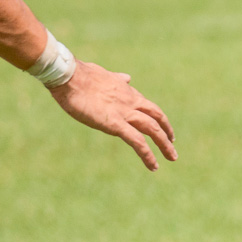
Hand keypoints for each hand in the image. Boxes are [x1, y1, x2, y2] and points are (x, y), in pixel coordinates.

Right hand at [47, 60, 176, 170]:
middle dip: (167, 130)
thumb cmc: (80, 75)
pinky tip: (154, 166)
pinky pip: (138, 142)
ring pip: (153, 130)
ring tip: (172, 157)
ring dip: (164, 145)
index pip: (147, 105)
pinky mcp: (115, 124)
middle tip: (172, 143)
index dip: (157, 116)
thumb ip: (117, 79)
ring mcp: (125, 113)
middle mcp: (130, 101)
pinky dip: (148, 155)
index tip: (162, 126)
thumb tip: (126, 77)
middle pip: (156, 117)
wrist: (69, 76)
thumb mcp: (103, 74)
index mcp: (126, 91)